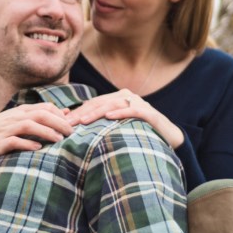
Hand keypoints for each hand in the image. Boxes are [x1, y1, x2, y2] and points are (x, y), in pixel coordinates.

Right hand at [0, 103, 72, 167]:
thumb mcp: (16, 120)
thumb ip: (38, 116)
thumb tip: (64, 113)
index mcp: (20, 112)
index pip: (44, 108)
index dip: (60, 115)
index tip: (72, 124)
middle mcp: (14, 118)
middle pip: (40, 115)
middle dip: (58, 122)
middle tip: (71, 132)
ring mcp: (6, 130)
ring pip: (29, 126)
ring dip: (46, 131)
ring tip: (59, 139)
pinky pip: (14, 141)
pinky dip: (27, 143)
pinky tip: (38, 148)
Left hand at [64, 91, 183, 148]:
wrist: (169, 135)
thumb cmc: (140, 131)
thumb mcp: (119, 125)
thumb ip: (104, 121)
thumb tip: (80, 123)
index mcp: (118, 97)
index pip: (94, 103)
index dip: (78, 111)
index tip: (64, 122)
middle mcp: (127, 96)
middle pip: (100, 103)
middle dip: (82, 113)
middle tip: (68, 123)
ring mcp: (138, 102)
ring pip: (113, 105)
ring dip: (96, 113)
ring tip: (83, 121)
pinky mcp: (148, 112)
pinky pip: (132, 110)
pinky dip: (119, 112)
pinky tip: (108, 117)